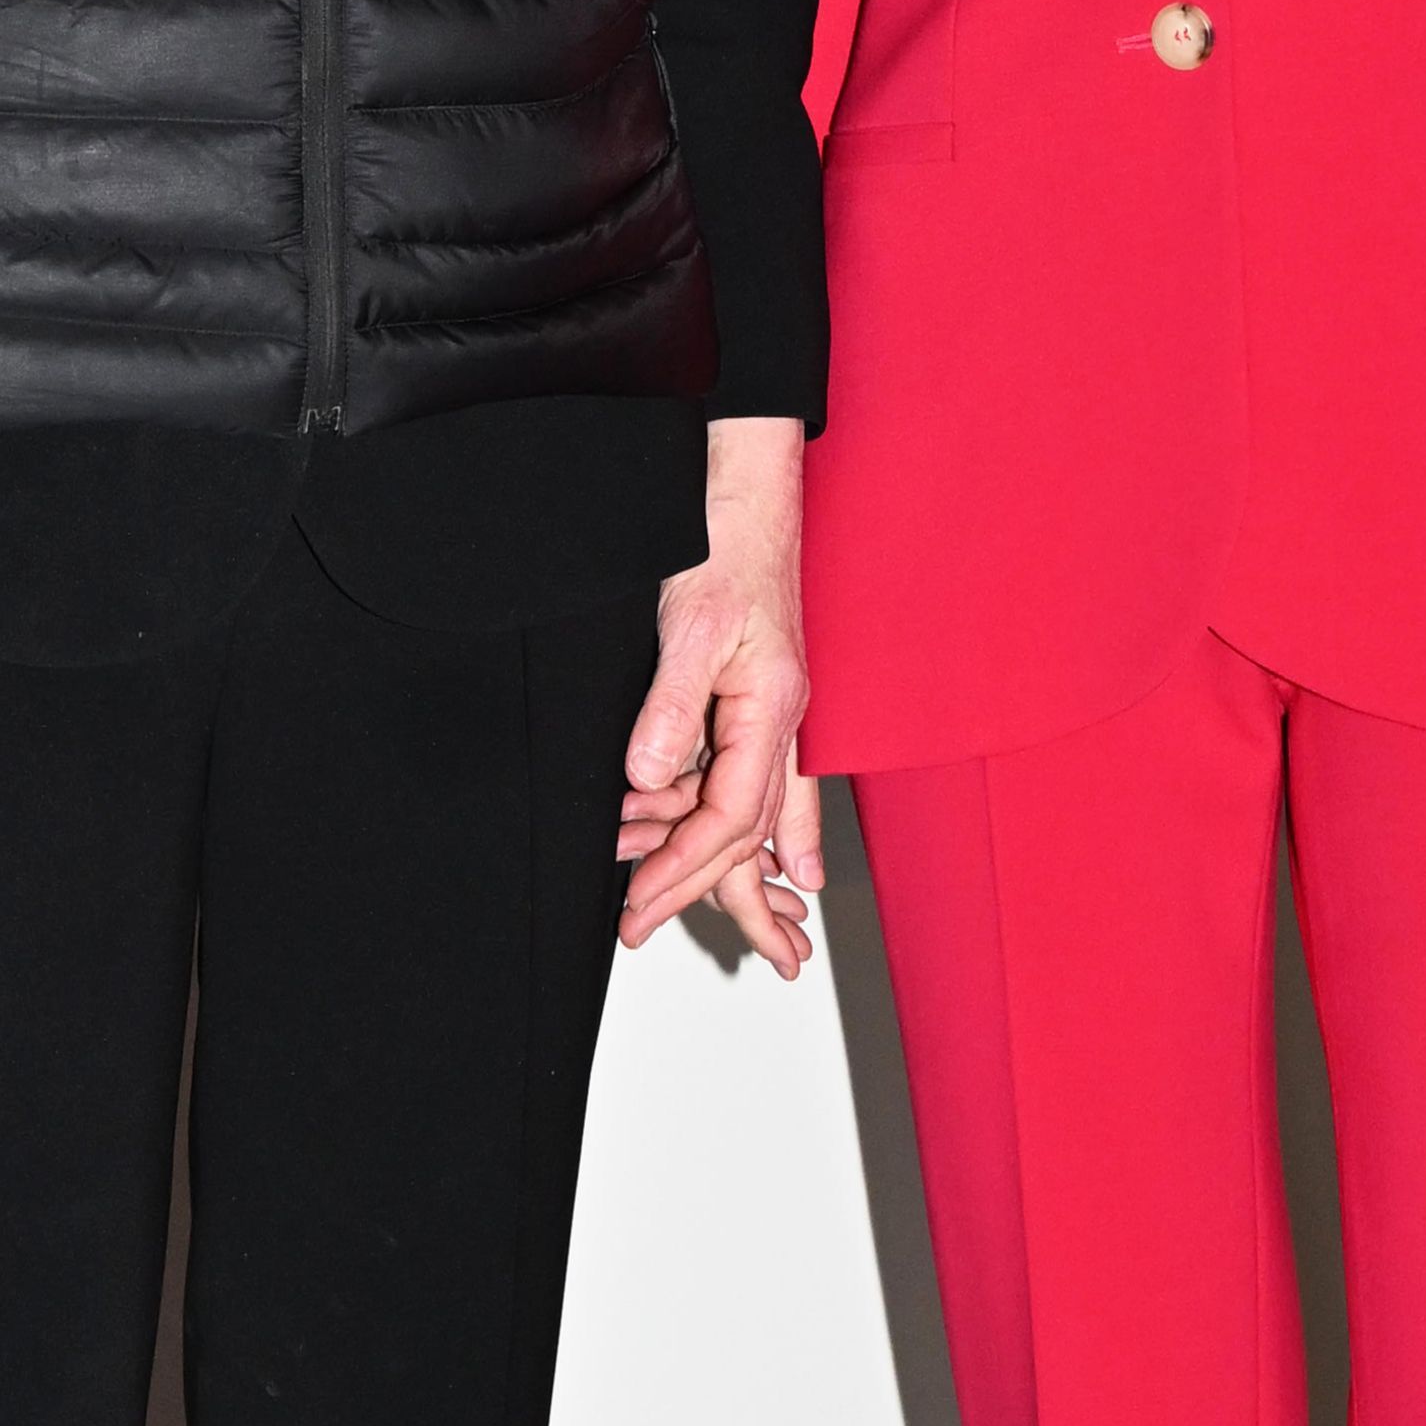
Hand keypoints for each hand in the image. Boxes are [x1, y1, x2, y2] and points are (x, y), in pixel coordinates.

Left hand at [617, 416, 817, 970]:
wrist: (746, 492)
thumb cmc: (725, 545)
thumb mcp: (688, 625)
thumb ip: (671, 709)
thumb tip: (649, 783)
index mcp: (770, 710)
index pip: (730, 816)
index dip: (679, 867)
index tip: (635, 902)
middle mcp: (780, 721)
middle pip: (750, 833)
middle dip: (707, 895)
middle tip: (648, 933)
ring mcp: (774, 713)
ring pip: (760, 817)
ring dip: (728, 869)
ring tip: (709, 921)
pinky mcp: (761, 700)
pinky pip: (771, 785)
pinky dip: (771, 832)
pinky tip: (790, 868)